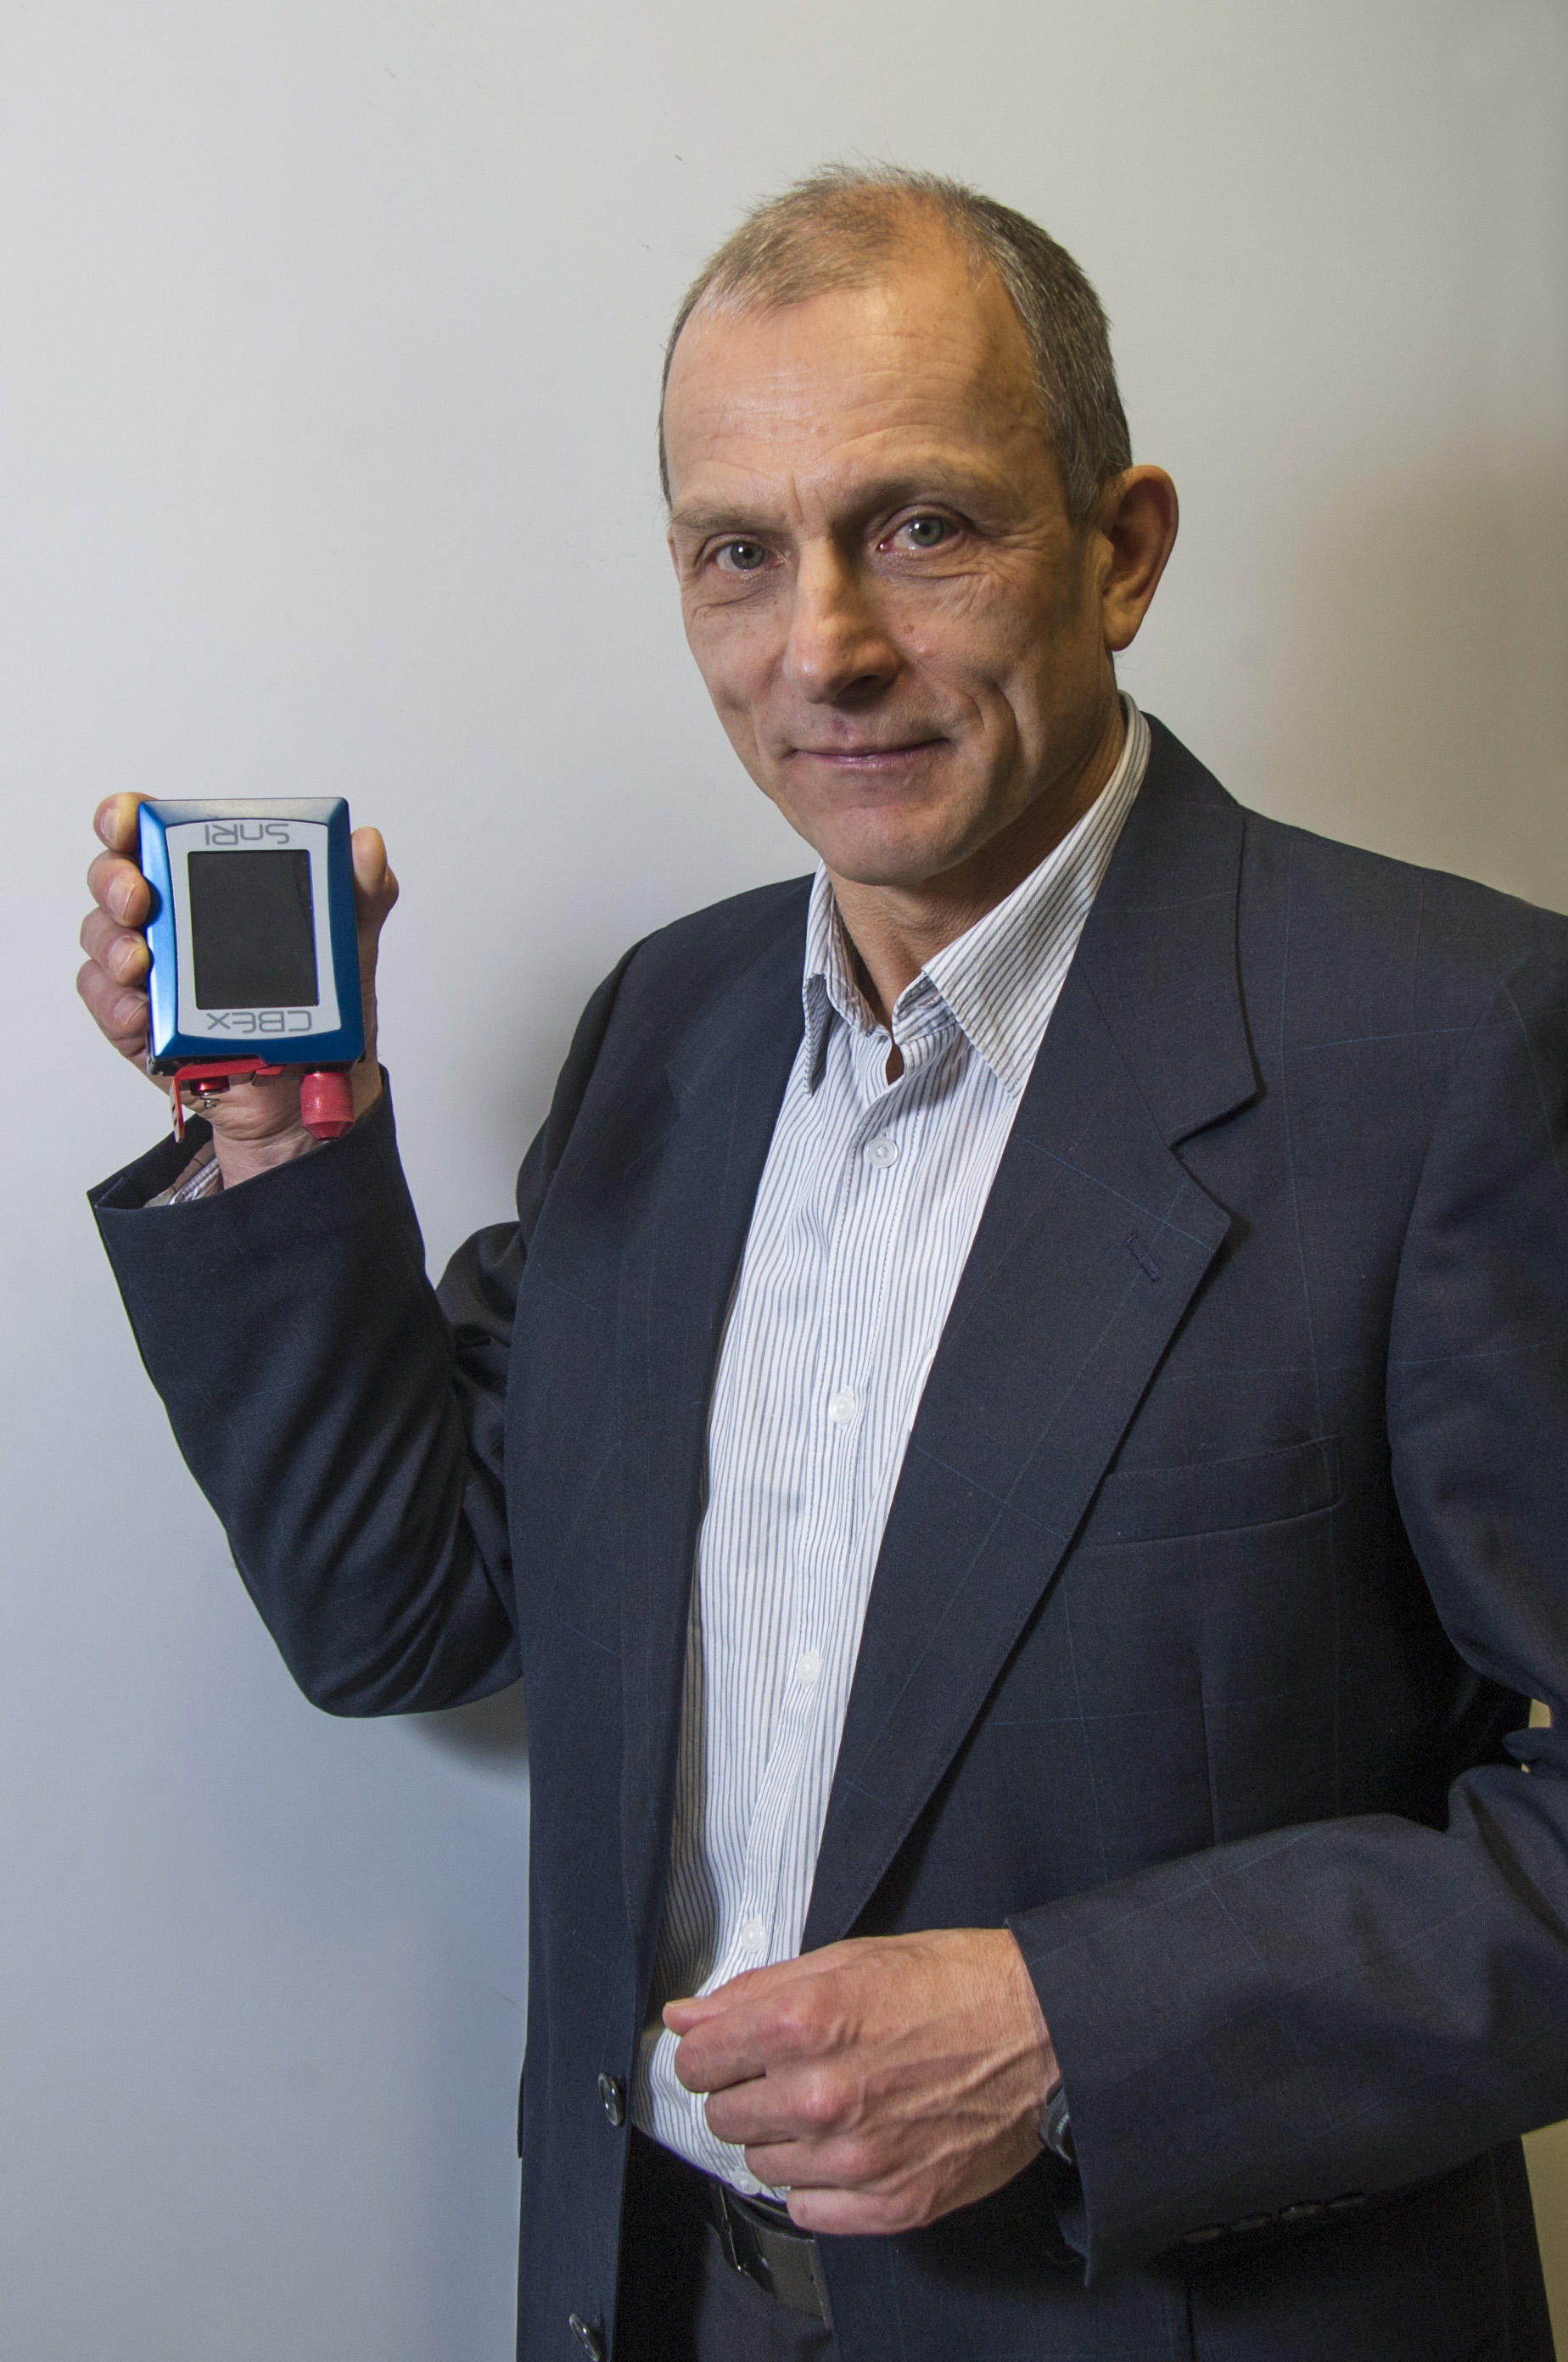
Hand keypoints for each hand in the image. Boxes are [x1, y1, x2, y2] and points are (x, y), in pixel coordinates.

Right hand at [77, 793, 398, 1186]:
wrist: (312, 1093)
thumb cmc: (321, 1010)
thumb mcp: (348, 946)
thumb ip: (359, 893)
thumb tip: (367, 846)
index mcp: (211, 886)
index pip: (153, 836)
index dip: (128, 818)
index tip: (130, 818)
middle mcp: (169, 920)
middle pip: (113, 881)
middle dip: (116, 881)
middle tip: (140, 898)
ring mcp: (149, 972)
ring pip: (102, 939)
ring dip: (113, 946)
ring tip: (139, 961)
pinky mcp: (138, 1023)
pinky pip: (106, 1004)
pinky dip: (116, 1005)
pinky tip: (140, 1011)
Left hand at [664, 1928, 1056, 2235]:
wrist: (1044, 2031)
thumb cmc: (956, 1985)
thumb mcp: (850, 1960)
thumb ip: (757, 1990)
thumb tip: (689, 2015)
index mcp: (806, 2023)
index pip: (699, 2059)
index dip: (707, 2049)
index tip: (724, 2048)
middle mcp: (824, 2095)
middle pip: (724, 2115)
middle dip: (744, 2090)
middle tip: (787, 2070)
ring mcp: (858, 2157)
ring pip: (763, 2164)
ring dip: (782, 2136)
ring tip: (831, 2102)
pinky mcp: (893, 2202)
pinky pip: (809, 2211)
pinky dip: (818, 2183)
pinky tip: (849, 2144)